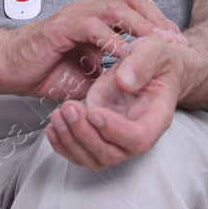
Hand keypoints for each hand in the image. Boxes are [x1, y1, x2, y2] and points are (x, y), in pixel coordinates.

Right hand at [0, 0, 181, 100]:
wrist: (5, 67)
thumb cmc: (42, 69)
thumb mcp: (86, 78)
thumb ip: (109, 78)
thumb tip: (134, 92)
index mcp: (97, 20)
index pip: (135, 7)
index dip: (157, 21)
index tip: (176, 44)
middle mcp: (88, 12)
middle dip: (157, 19)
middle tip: (174, 42)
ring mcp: (75, 17)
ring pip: (115, 8)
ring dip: (140, 26)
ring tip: (157, 45)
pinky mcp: (60, 28)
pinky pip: (91, 26)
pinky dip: (111, 38)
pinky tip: (124, 53)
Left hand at [45, 29, 200, 169]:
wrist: (148, 66)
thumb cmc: (155, 60)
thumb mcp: (153, 50)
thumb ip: (141, 63)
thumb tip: (125, 81)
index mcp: (155, 118)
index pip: (139, 139)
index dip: (115, 130)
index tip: (95, 112)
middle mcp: (136, 135)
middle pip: (111, 153)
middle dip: (86, 134)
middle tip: (69, 107)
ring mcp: (116, 139)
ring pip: (92, 158)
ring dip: (70, 139)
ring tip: (58, 113)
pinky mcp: (98, 135)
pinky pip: (80, 153)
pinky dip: (62, 144)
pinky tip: (52, 127)